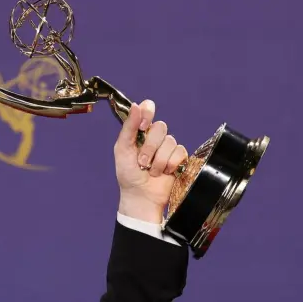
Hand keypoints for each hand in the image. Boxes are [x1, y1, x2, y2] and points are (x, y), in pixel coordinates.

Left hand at [114, 99, 188, 223]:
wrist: (140, 196)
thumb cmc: (128, 175)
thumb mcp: (122, 150)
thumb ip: (129, 127)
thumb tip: (136, 105)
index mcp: (140, 131)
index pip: (148, 109)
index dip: (148, 113)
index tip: (144, 126)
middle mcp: (155, 137)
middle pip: (160, 127)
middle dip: (150, 148)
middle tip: (142, 162)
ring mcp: (167, 147)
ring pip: (170, 141)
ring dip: (158, 160)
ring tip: (151, 171)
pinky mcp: (178, 158)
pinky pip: (180, 152)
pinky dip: (170, 164)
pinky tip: (164, 173)